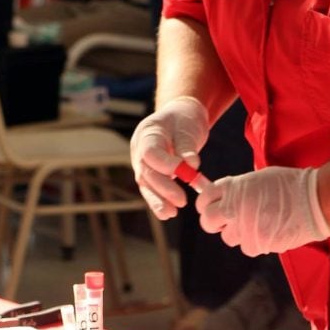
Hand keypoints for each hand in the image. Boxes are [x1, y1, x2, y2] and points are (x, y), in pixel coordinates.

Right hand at [130, 97, 209, 218]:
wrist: (180, 115)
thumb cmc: (184, 119)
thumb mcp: (188, 127)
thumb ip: (187, 146)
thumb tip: (191, 165)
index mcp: (147, 133)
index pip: (150, 152)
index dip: (165, 165)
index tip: (184, 172)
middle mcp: (139, 149)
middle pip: (146, 172)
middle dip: (163, 189)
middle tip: (181, 201)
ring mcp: (141, 162)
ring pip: (146, 184)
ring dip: (158, 200)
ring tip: (170, 214)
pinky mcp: (149, 173)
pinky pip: (151, 188)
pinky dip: (159, 200)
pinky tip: (167, 213)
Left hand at [195, 165, 329, 254]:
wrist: (315, 200)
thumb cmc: (289, 184)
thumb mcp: (257, 178)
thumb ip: (238, 189)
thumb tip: (225, 199)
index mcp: (234, 188)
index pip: (204, 198)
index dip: (206, 204)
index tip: (210, 206)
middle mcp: (235, 208)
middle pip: (208, 221)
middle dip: (214, 222)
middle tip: (225, 221)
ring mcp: (245, 228)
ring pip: (228, 237)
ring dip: (238, 232)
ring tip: (255, 224)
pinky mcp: (258, 243)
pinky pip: (247, 247)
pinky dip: (254, 242)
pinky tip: (267, 231)